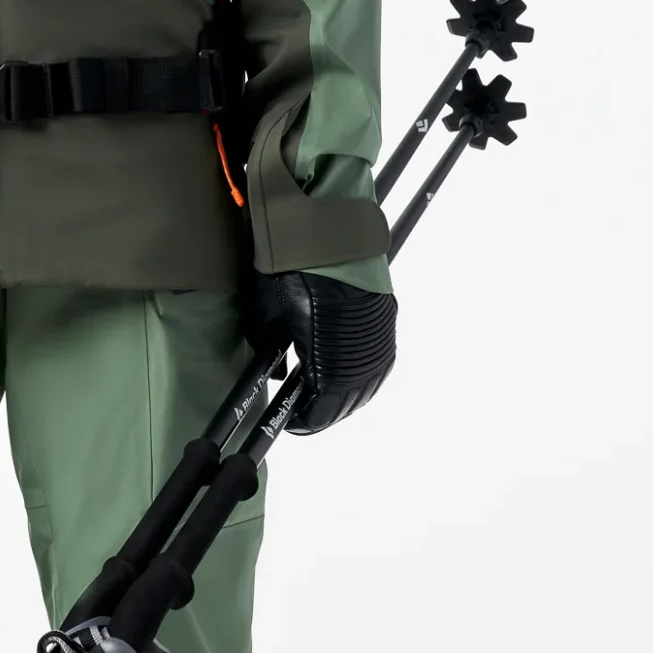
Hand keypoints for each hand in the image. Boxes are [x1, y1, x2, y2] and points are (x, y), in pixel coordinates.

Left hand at [250, 270, 395, 433]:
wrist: (325, 230)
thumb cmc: (290, 272)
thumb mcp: (266, 318)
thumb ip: (271, 354)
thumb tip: (279, 375)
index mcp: (330, 364)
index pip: (321, 412)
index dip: (303, 421)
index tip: (289, 421)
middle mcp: (361, 358)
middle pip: (346, 404)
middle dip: (323, 411)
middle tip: (303, 411)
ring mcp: (379, 341)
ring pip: (366, 386)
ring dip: (345, 395)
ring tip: (323, 394)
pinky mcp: (386, 322)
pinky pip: (377, 363)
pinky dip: (361, 374)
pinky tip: (345, 371)